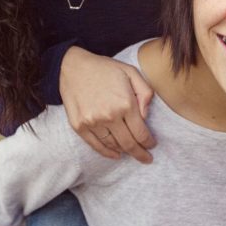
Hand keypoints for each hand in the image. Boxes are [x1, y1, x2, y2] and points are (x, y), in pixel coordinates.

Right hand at [59, 46, 155, 163]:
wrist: (73, 66)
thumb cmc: (105, 69)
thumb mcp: (131, 72)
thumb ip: (145, 93)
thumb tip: (146, 116)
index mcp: (125, 103)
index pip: (141, 133)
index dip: (149, 142)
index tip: (152, 145)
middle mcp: (109, 116)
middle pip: (129, 144)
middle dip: (140, 154)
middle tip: (147, 158)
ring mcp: (92, 122)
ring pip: (113, 146)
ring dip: (125, 152)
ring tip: (131, 152)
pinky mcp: (79, 126)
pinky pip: (96, 145)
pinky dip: (107, 153)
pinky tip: (116, 155)